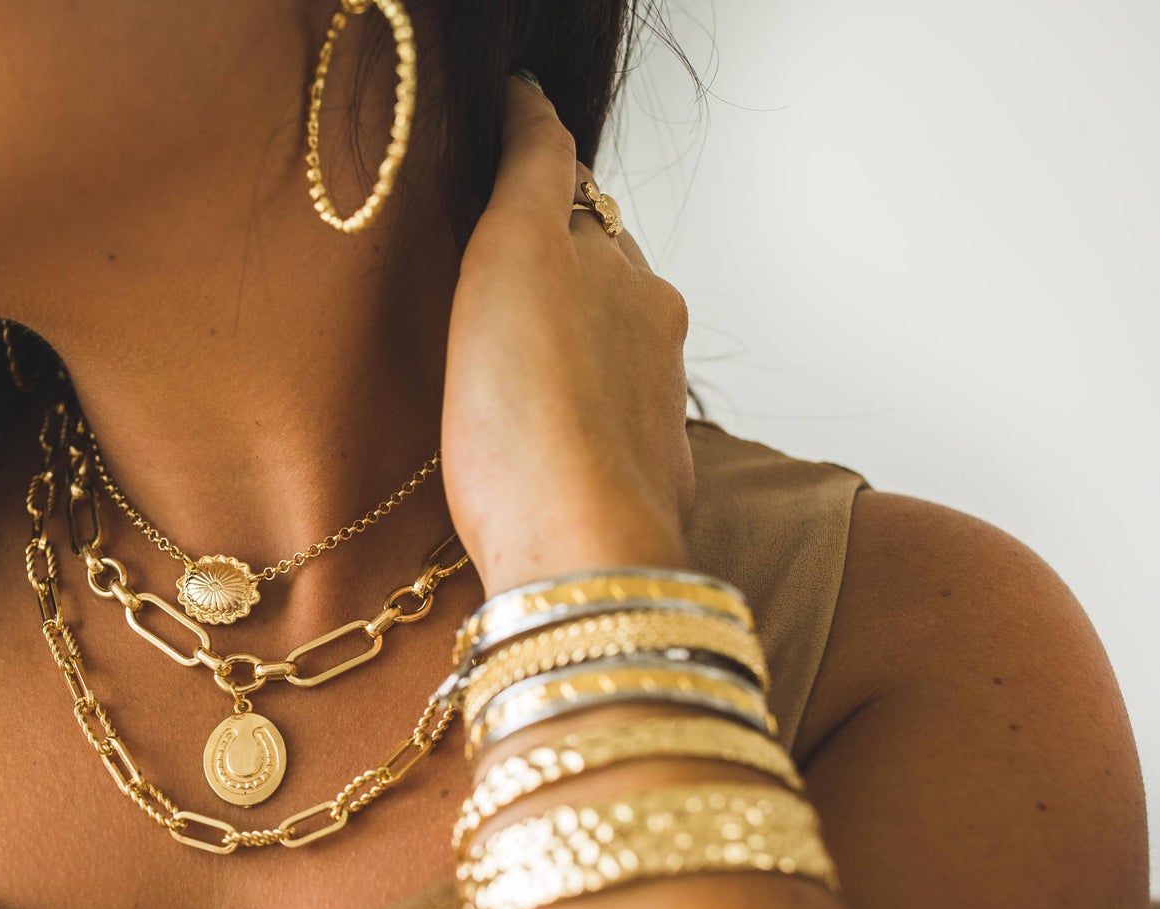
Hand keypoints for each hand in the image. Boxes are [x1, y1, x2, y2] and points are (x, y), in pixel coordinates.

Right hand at [441, 74, 696, 594]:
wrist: (576, 555)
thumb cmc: (529, 419)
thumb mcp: (513, 259)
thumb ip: (532, 172)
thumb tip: (536, 101)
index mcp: (624, 275)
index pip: (576, 202)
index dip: (537, 180)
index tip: (511, 149)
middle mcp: (652, 335)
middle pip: (605, 276)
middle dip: (565, 262)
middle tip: (507, 262)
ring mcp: (652, 412)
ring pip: (614, 350)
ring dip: (576, 340)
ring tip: (518, 356)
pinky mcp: (641, 484)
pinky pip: (609, 427)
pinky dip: (581, 414)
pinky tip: (544, 440)